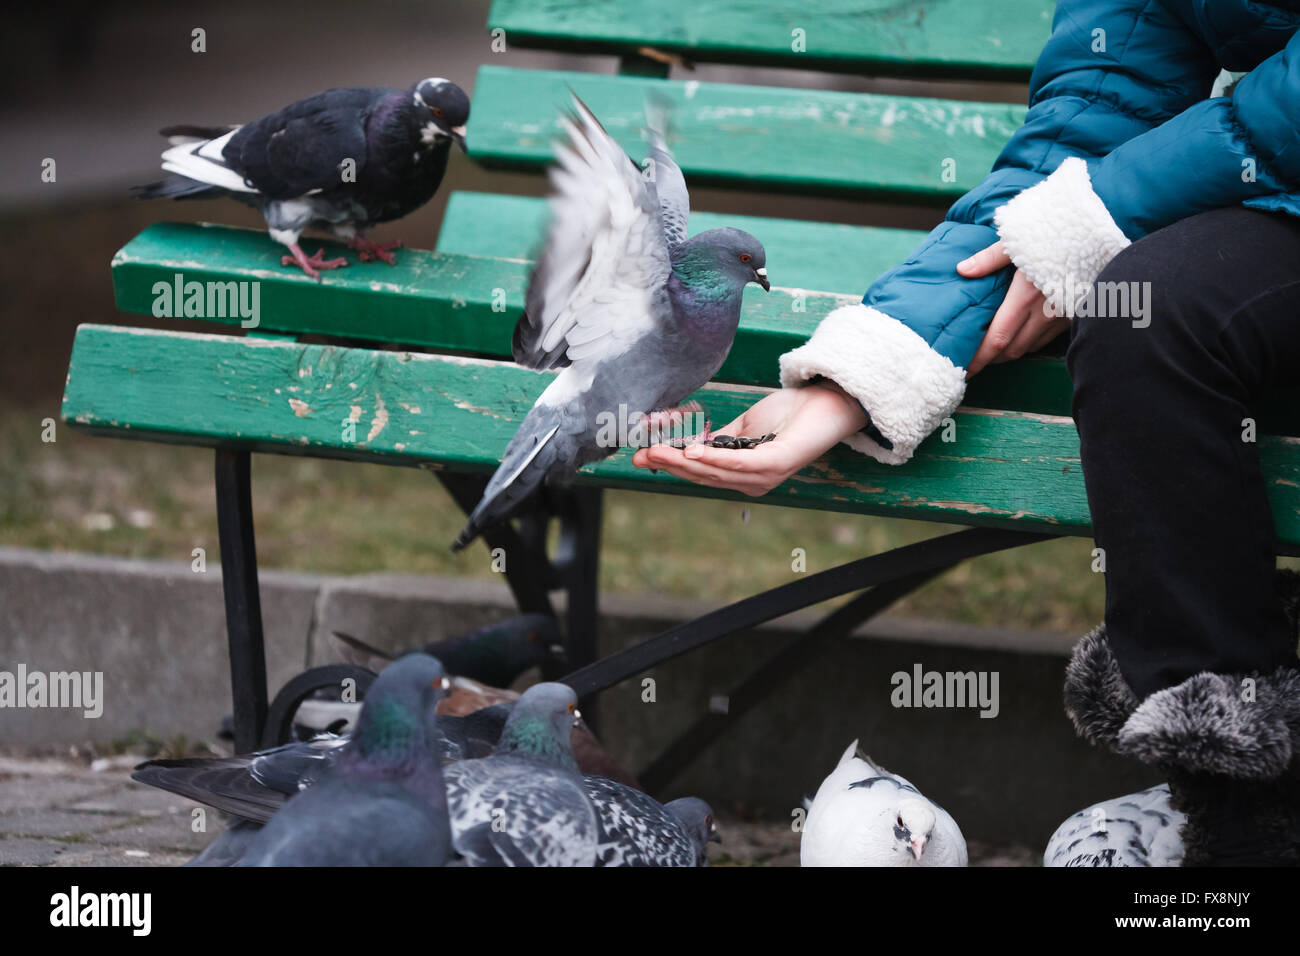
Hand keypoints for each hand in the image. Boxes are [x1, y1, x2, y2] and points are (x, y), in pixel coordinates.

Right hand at [631, 383, 867, 496]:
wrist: (827, 402)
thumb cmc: (790, 414)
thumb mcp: (745, 427)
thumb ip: (719, 440)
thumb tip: (686, 445)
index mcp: (744, 475)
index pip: (701, 473)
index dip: (670, 465)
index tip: (641, 457)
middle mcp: (754, 483)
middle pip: (703, 476)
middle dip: (669, 465)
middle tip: (640, 455)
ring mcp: (766, 477)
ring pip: (716, 472)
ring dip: (683, 463)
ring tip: (657, 452)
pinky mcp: (777, 464)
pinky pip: (739, 463)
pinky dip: (714, 459)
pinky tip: (692, 452)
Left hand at [958, 241, 1067, 377]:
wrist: (1102, 232)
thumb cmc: (1058, 233)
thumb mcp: (1019, 239)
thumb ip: (990, 258)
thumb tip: (962, 270)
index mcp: (1026, 296)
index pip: (997, 339)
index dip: (979, 358)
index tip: (963, 370)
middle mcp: (1046, 313)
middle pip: (1012, 350)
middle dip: (990, 359)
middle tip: (971, 361)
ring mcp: (1063, 316)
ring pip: (1030, 347)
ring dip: (1009, 352)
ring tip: (990, 349)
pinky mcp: (1075, 314)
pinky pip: (1047, 338)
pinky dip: (1029, 342)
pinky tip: (1018, 334)